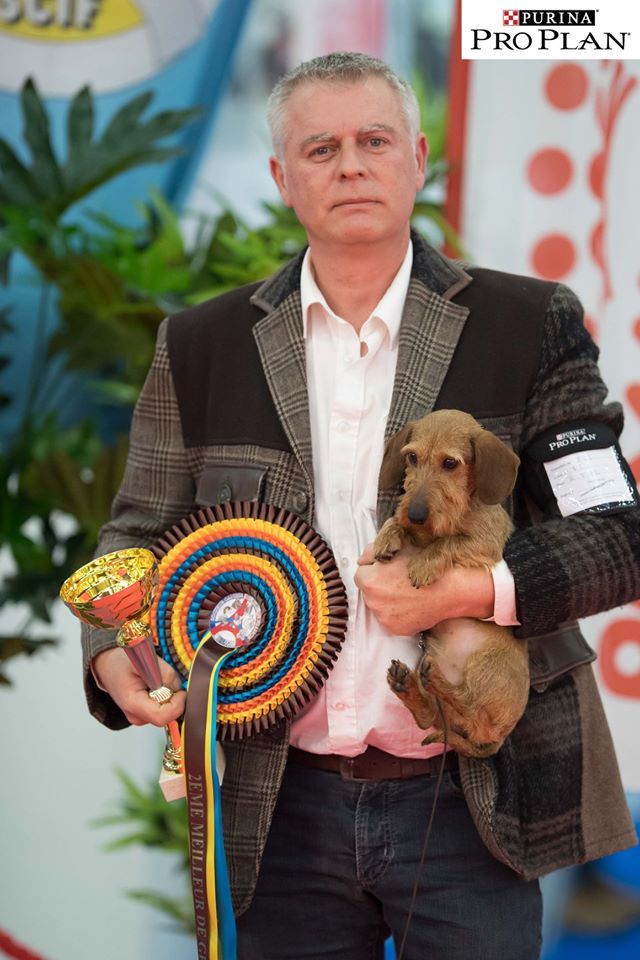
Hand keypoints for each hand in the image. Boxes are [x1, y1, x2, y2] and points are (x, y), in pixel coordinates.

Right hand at [92, 647, 185, 727]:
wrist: (107, 666)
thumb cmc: (120, 663)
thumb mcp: (144, 660)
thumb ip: (165, 674)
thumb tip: (178, 687)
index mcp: (132, 704)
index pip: (161, 717)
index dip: (177, 705)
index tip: (182, 691)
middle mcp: (136, 716)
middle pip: (166, 715)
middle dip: (173, 697)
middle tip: (165, 679)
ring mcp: (139, 717)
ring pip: (166, 712)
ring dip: (168, 696)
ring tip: (155, 680)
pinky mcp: (144, 715)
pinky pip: (162, 709)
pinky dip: (164, 697)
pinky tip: (154, 686)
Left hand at [355, 544, 494, 634]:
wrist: (451, 589)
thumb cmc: (427, 564)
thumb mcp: (399, 547)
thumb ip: (373, 551)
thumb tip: (362, 560)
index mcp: (370, 581)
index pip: (361, 572)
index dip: (375, 568)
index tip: (388, 567)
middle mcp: (373, 602)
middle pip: (368, 590)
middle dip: (378, 584)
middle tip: (399, 579)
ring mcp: (384, 618)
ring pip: (379, 605)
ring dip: (387, 599)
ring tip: (407, 591)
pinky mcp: (396, 629)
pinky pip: (390, 618)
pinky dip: (397, 612)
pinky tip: (411, 603)